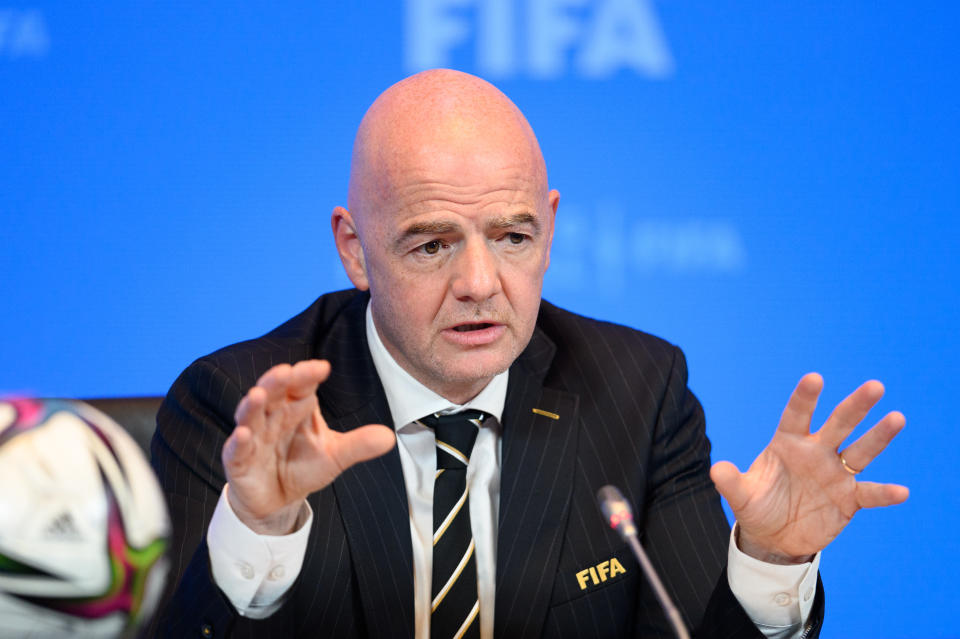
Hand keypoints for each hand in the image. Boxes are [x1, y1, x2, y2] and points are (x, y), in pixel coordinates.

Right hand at [222, 359, 395, 533]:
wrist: (279, 500)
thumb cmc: (303, 467)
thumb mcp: (335, 455)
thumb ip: (359, 444)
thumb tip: (390, 437)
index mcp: (295, 407)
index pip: (301, 385)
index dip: (308, 375)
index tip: (322, 368)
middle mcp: (272, 416)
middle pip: (272, 392)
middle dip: (276, 381)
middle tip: (286, 372)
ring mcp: (253, 436)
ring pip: (250, 414)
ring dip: (252, 404)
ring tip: (257, 395)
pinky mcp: (238, 460)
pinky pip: (236, 448)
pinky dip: (239, 440)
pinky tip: (244, 434)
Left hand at [710, 373, 908, 563]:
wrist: (774, 537)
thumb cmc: (757, 506)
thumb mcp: (741, 496)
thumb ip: (731, 482)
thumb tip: (717, 470)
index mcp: (788, 443)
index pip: (797, 415)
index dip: (805, 398)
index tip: (814, 378)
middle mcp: (816, 452)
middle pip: (838, 424)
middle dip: (855, 405)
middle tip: (875, 385)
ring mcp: (835, 474)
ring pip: (861, 450)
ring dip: (878, 436)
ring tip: (897, 417)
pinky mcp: (848, 499)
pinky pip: (870, 493)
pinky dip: (884, 493)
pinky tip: (902, 492)